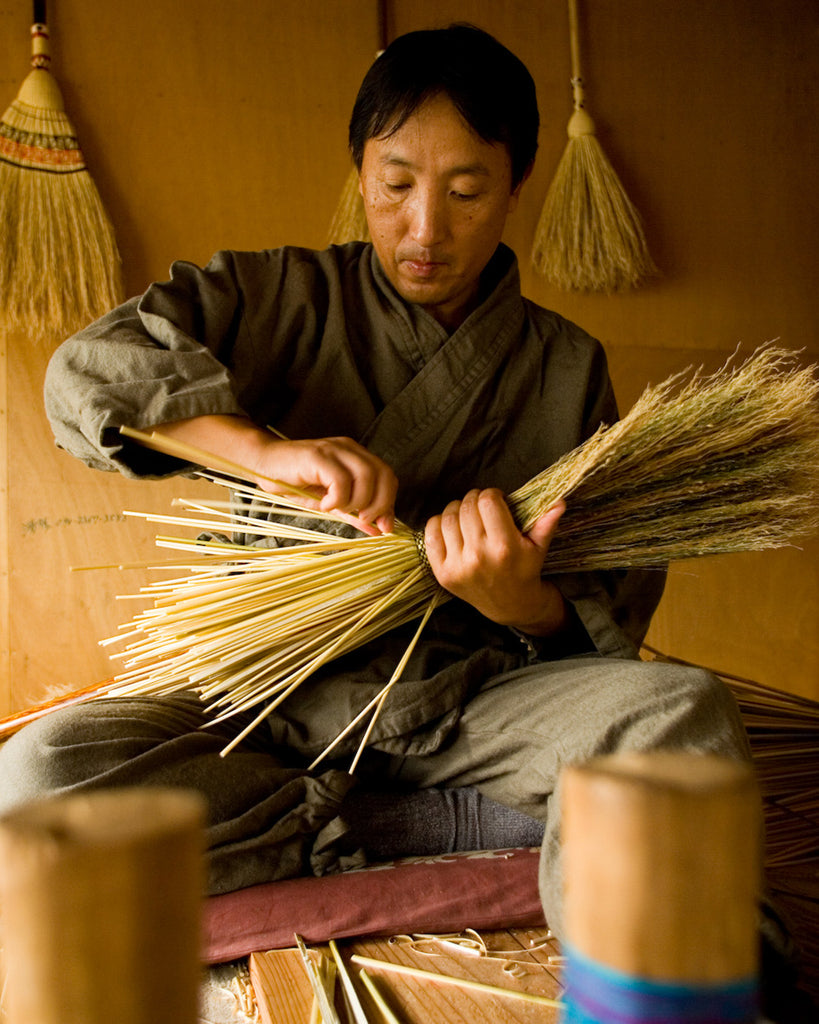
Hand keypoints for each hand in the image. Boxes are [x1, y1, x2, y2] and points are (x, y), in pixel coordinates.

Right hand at [247, 434, 397, 533]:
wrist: (264, 464)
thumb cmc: (296, 481)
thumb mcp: (330, 501)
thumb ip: (354, 513)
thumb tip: (378, 529)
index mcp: (357, 457)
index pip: (388, 477)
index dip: (390, 503)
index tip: (383, 527)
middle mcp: (349, 449)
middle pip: (384, 475)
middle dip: (379, 504)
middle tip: (362, 518)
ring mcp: (334, 450)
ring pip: (366, 476)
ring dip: (357, 501)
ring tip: (338, 509)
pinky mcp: (318, 456)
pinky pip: (340, 480)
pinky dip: (336, 498)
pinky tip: (323, 504)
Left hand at [424, 488, 567, 634]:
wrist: (509, 604)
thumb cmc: (525, 569)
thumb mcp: (539, 547)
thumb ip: (547, 522)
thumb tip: (559, 501)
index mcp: (504, 547)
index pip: (488, 502)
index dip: (492, 494)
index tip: (497, 500)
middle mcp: (479, 556)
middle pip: (467, 506)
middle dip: (475, 499)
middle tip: (482, 506)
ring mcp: (458, 566)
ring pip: (448, 517)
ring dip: (457, 509)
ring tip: (468, 515)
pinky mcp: (442, 573)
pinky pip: (431, 534)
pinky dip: (438, 524)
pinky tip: (453, 527)